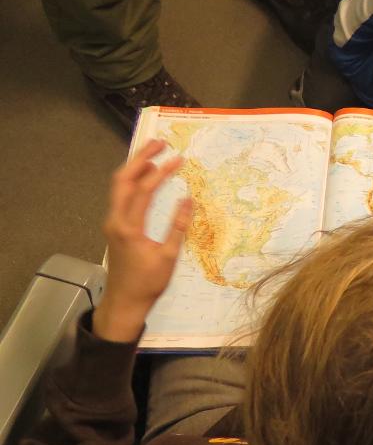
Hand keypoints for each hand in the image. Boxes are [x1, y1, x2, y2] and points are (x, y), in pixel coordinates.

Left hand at [95, 140, 192, 342]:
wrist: (124, 302)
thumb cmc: (147, 283)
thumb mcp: (168, 257)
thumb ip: (177, 227)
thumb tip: (188, 200)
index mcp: (128, 227)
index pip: (144, 190)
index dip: (161, 172)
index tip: (179, 159)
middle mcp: (115, 220)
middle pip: (122, 180)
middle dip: (140, 158)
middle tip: (159, 143)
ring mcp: (112, 222)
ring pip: (119, 186)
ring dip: (135, 167)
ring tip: (154, 153)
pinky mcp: (115, 226)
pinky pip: (121, 196)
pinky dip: (133, 181)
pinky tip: (145, 176)